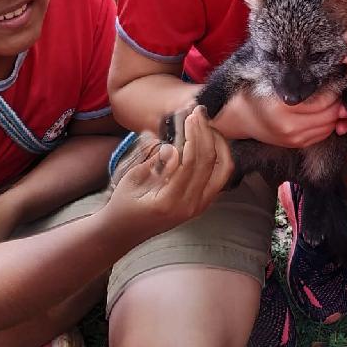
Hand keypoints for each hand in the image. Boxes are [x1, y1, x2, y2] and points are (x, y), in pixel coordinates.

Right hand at [105, 106, 233, 237]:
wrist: (122, 233)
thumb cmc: (122, 204)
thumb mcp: (132, 179)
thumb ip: (154, 161)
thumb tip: (172, 147)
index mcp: (171, 201)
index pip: (192, 162)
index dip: (193, 135)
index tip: (189, 116)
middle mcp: (191, 206)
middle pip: (211, 163)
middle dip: (207, 133)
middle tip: (198, 113)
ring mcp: (200, 206)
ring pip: (223, 170)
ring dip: (218, 143)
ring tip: (206, 124)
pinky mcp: (202, 203)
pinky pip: (220, 177)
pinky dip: (219, 155)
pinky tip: (209, 139)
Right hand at [217, 88, 342, 148]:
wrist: (242, 117)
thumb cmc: (258, 93)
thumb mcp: (276, 81)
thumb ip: (301, 80)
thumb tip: (331, 81)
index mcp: (282, 108)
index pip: (323, 102)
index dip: (334, 91)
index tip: (335, 81)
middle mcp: (289, 127)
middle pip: (329, 116)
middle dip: (338, 103)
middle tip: (337, 91)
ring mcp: (293, 139)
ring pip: (329, 126)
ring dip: (335, 114)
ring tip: (331, 101)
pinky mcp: (297, 145)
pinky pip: (322, 135)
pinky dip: (327, 124)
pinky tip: (323, 113)